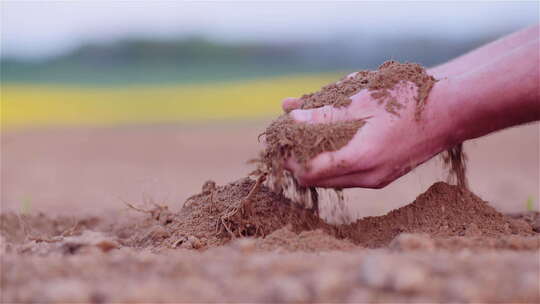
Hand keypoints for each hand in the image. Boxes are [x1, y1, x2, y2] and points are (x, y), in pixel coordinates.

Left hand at [282, 79, 454, 188]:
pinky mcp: (384, 177)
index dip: (288, 156)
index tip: (281, 136)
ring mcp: (377, 180)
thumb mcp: (362, 100)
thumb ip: (324, 112)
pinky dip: (334, 159)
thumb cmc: (409, 100)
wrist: (452, 112)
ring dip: (315, 159)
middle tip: (290, 134)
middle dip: (297, 159)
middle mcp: (367, 177)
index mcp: (360, 159)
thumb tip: (291, 115)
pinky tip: (335, 135)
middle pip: (315, 180)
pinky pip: (348, 175)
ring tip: (311, 131)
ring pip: (330, 179)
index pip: (307, 171)